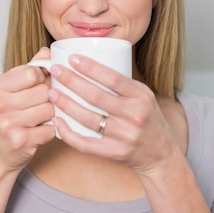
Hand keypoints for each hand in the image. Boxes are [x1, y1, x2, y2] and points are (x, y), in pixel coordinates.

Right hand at [0, 47, 55, 173]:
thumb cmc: (6, 119)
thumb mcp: (10, 91)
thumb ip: (29, 70)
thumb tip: (47, 51)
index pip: (32, 72)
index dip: (41, 79)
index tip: (37, 86)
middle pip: (43, 91)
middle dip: (46, 99)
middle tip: (37, 107)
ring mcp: (8, 123)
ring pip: (50, 109)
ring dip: (49, 116)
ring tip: (37, 120)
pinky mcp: (21, 140)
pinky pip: (51, 129)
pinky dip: (49, 131)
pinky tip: (38, 133)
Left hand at [47, 54, 177, 176]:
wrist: (161, 154)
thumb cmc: (147, 119)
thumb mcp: (143, 96)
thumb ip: (122, 84)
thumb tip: (89, 63)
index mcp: (141, 97)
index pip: (113, 78)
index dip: (90, 67)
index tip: (72, 58)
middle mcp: (134, 115)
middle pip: (96, 96)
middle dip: (72, 81)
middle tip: (55, 71)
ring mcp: (124, 136)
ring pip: (87, 118)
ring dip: (66, 104)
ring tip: (52, 92)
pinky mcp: (115, 153)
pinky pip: (85, 143)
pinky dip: (68, 133)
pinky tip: (57, 121)